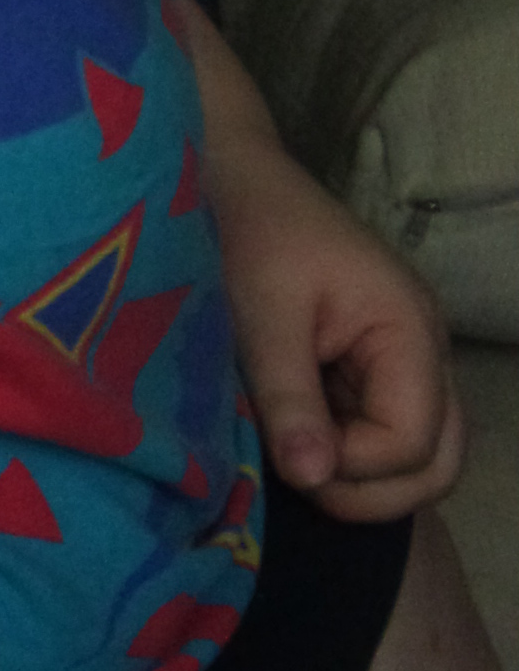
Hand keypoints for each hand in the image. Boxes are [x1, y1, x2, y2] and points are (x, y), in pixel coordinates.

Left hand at [206, 128, 464, 520]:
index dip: (355, 466)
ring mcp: (403, 364)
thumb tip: (314, 477)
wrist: (232, 179)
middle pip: (438, 463)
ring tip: (293, 455)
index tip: (289, 452)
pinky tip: (294, 439)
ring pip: (417, 458)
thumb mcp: (260, 315)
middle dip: (371, 490)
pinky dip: (345, 455)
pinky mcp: (372, 371)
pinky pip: (382, 436)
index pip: (415, 441)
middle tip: (296, 474)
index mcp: (409, 330)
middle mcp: (423, 352)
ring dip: (358, 477)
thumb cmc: (247, 232)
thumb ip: (290, 397)